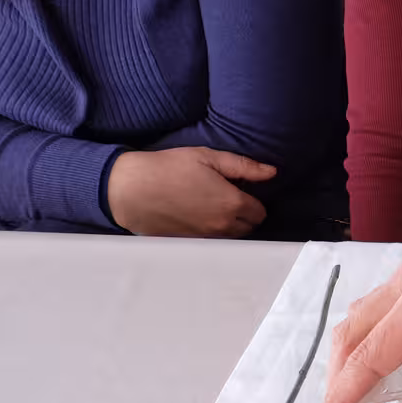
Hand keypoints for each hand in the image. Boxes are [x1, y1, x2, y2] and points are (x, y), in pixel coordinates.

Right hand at [107, 147, 274, 237]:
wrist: (129, 188)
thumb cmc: (168, 168)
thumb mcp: (208, 157)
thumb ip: (244, 166)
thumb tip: (272, 172)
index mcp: (232, 204)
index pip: (260, 212)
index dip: (252, 200)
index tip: (239, 190)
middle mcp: (224, 226)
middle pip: (249, 227)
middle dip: (244, 214)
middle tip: (225, 197)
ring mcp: (207, 238)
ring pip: (231, 237)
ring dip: (229, 225)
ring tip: (210, 206)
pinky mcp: (191, 245)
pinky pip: (212, 242)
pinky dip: (211, 232)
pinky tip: (196, 216)